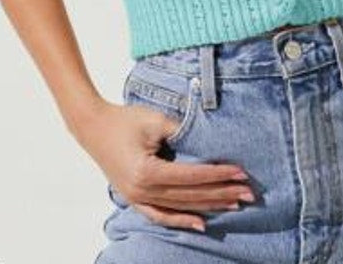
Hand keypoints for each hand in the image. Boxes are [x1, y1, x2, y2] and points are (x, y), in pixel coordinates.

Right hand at [69, 97, 255, 231]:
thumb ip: (182, 132)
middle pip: (190, 195)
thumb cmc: (125, 120)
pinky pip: (161, 215)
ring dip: (209, 206)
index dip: (219, 174)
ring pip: (180, 207)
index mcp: (148, 171)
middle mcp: (142, 191)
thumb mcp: (155, 121)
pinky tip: (201, 224)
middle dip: (222, 193)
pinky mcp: (135, 198)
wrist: (93, 127)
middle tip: (249, 193)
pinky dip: (181, 220)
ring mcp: (137, 198)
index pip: (192, 177)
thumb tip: (208, 143)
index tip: (241, 172)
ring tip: (234, 205)